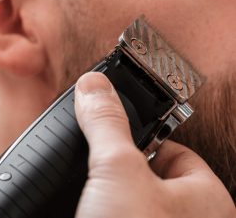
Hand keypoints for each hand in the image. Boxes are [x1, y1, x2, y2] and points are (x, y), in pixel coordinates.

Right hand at [74, 72, 234, 217]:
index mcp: (204, 198)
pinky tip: (87, 200)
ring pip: (132, 192)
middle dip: (123, 160)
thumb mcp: (117, 170)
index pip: (177, 149)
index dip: (146, 135)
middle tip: (100, 156)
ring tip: (90, 181)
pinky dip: (101, 200)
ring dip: (108, 182)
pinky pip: (116, 208)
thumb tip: (93, 86)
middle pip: (152, 169)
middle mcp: (186, 215)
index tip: (120, 129)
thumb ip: (107, 123)